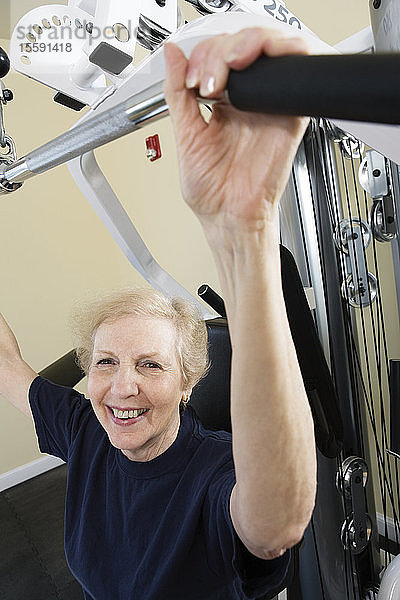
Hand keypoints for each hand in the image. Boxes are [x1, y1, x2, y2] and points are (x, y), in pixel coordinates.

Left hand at [163, 28, 308, 233]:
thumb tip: (171, 55)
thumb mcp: (185, 134)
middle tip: (207, 80)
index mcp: (222, 104)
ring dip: (246, 45)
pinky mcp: (290, 116)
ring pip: (269, 49)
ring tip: (226, 71)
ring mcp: (269, 105)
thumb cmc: (211, 190)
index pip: (217, 54)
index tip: (190, 79)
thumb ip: (177, 93)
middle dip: (218, 51)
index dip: (202, 55)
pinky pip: (297, 75)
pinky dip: (283, 55)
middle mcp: (247, 100)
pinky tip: (251, 69)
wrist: (229, 217)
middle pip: (242, 44)